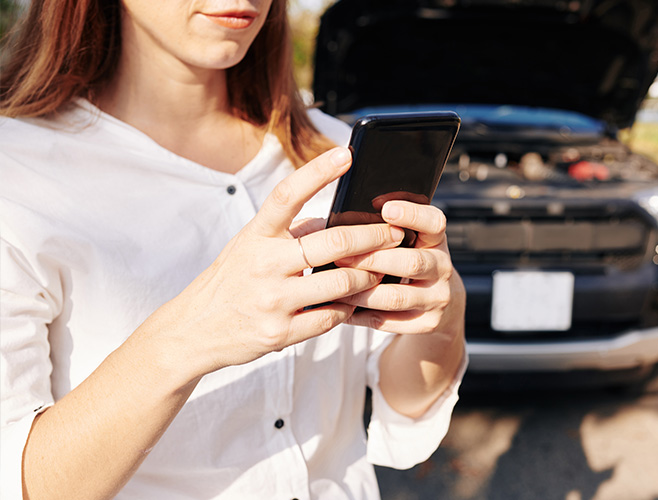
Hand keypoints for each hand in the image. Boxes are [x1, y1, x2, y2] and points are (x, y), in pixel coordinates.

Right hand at [149, 147, 404, 378]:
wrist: (194, 331)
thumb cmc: (230, 282)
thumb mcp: (248, 247)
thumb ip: (288, 231)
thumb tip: (332, 217)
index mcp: (255, 236)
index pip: (288, 195)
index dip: (318, 171)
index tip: (346, 153)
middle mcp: (263, 264)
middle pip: (333, 242)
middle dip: (374, 236)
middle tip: (396, 233)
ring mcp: (272, 300)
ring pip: (342, 284)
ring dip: (368, 277)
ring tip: (379, 272)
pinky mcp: (281, 333)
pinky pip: (331, 317)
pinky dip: (348, 309)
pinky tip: (353, 303)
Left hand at [335, 201, 465, 338]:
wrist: (439, 300)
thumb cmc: (411, 260)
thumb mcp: (411, 239)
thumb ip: (388, 230)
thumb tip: (346, 223)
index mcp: (436, 240)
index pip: (434, 223)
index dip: (413, 215)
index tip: (387, 209)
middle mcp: (442, 268)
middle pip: (412, 263)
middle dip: (373, 259)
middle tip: (341, 256)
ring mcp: (437, 298)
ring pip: (396, 297)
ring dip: (362, 291)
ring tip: (336, 284)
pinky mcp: (427, 323)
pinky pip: (388, 321)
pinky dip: (360, 315)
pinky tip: (341, 306)